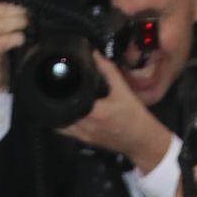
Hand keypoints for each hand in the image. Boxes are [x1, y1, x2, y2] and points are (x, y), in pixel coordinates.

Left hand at [66, 55, 172, 173]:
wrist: (139, 139)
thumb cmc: (133, 116)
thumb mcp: (122, 89)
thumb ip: (108, 70)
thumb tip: (95, 55)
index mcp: (94, 112)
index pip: (68, 101)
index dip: (61, 91)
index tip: (58, 83)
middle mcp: (86, 126)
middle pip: (61, 113)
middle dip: (57, 101)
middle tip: (57, 90)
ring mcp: (83, 136)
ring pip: (61, 125)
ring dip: (58, 114)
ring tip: (60, 101)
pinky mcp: (84, 141)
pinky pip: (67, 132)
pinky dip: (64, 123)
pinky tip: (67, 114)